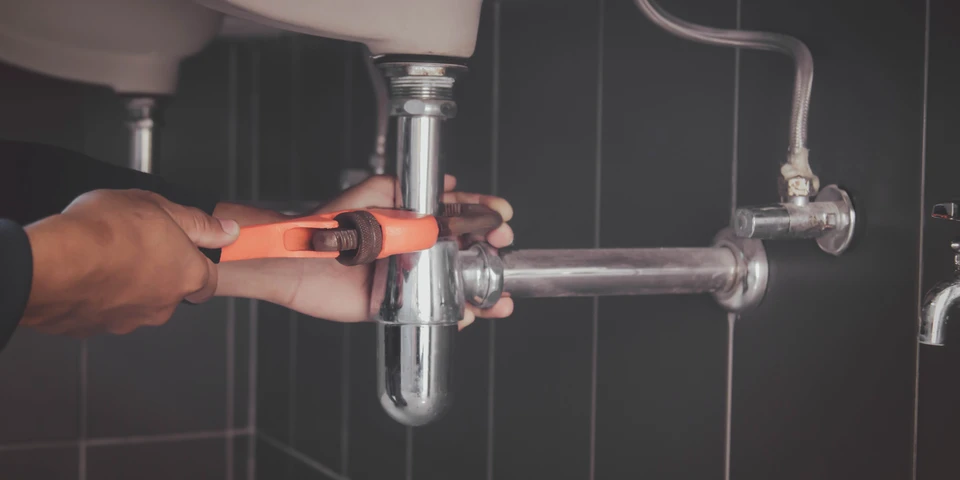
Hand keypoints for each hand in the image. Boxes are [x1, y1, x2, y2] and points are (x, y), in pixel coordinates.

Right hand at [22, 189, 239, 335]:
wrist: (50, 264)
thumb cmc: (102, 233)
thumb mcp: (158, 207)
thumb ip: (198, 222)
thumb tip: (227, 230)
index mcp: (188, 275)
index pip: (209, 279)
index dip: (198, 263)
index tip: (186, 250)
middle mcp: (164, 305)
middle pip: (172, 290)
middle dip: (159, 270)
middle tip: (137, 244)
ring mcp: (130, 321)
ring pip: (137, 302)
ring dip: (128, 283)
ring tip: (106, 256)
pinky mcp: (96, 329)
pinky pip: (104, 310)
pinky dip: (99, 296)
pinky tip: (86, 273)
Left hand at [215, 175, 514, 328]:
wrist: (296, 263)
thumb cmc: (330, 224)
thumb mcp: (372, 194)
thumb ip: (406, 188)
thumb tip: (449, 183)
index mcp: (412, 221)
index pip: (457, 216)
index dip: (482, 216)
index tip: (502, 218)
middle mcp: (415, 249)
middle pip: (464, 253)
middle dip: (490, 255)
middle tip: (503, 253)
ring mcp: (408, 278)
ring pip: (454, 286)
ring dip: (482, 292)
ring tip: (500, 299)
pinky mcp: (395, 305)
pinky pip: (431, 312)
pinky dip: (454, 316)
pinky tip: (468, 315)